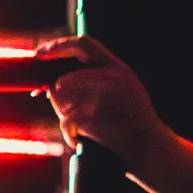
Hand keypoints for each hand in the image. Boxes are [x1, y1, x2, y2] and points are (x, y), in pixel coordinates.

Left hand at [37, 37, 166, 158]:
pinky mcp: (95, 113)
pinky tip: (79, 140)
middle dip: (60, 101)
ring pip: (62, 100)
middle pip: (64, 80)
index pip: (84, 44)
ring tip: (82, 129)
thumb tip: (55, 86)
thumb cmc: (136, 126)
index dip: (59, 46)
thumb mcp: (128, 92)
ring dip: (65, 116)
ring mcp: (103, 94)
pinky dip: (69, 134)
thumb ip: (101, 80)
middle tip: (69, 115)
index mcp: (119, 68)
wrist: (152, 149)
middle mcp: (111, 76)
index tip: (40, 53)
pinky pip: (67, 121)